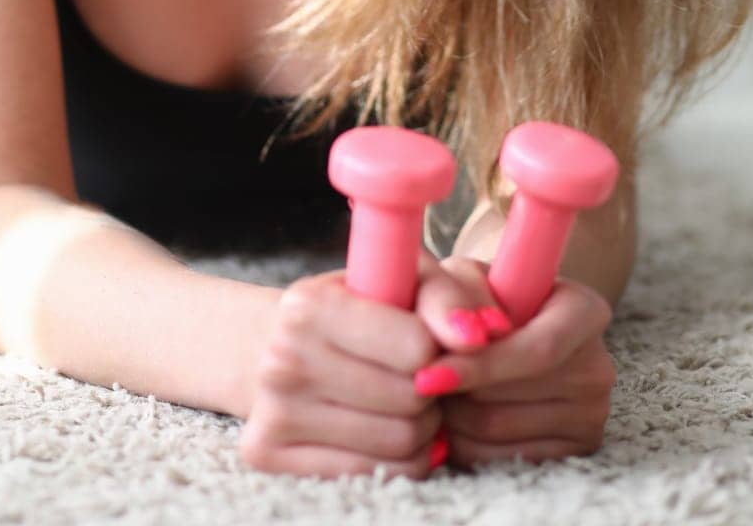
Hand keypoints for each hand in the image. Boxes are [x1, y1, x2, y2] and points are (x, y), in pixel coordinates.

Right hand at [239, 250, 448, 479]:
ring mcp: (274, 412)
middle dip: (432, 390)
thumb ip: (444, 296)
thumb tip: (482, 336)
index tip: (429, 341)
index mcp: (310, 305)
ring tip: (410, 402)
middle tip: (422, 376)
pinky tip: (392, 430)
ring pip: (399, 443)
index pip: (416, 347)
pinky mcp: (270, 454)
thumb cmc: (352, 304)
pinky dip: (401, 458)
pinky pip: (377, 474)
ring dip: (423, 426)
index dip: (436, 347)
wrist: (270, 343)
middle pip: (411, 400)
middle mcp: (283, 359)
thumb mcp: (396, 277)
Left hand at [412, 256, 616, 469]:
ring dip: (454, 419)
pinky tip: (457, 417)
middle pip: (511, 397)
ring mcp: (592, 413)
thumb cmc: (485, 293)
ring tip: (438, 394)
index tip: (427, 375)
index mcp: (585, 311)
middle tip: (421, 380)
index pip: (538, 351)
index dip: (481, 367)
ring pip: (500, 433)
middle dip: (455, 393)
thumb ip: (457, 294)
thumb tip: (463, 337)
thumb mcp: (467, 274)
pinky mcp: (576, 449)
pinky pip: (504, 460)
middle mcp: (597, 365)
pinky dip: (467, 444)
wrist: (514, 323)